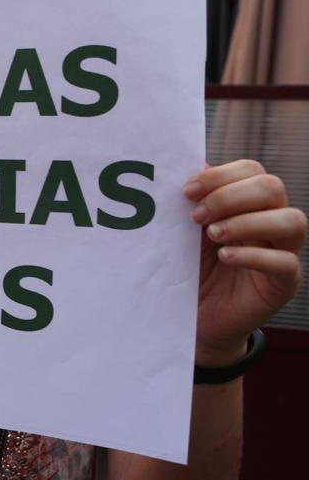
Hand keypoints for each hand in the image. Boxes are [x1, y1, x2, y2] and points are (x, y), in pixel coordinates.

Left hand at [186, 160, 306, 366]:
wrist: (197, 316)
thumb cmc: (192, 267)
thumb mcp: (187, 232)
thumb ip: (192, 201)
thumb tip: (191, 163)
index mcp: (249, 202)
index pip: (251, 170)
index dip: (220, 175)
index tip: (187, 191)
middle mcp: (272, 221)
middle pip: (272, 187)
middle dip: (230, 196)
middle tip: (196, 217)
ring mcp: (283, 252)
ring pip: (292, 220)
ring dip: (246, 222)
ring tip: (212, 235)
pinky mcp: (284, 283)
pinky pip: (286, 263)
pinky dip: (254, 255)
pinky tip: (225, 257)